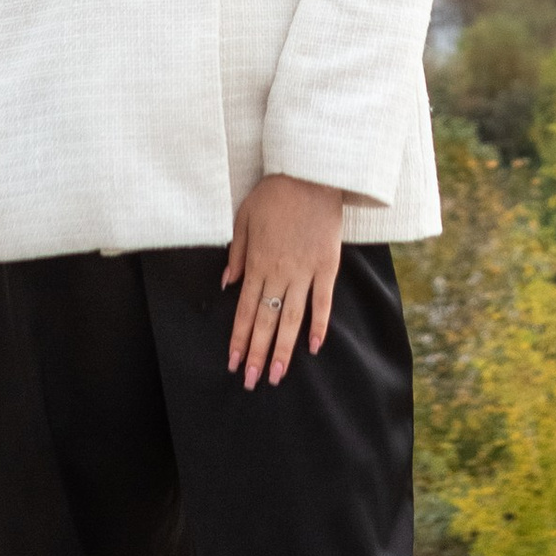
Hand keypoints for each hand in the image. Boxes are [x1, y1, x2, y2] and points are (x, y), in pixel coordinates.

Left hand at [221, 171, 343, 387]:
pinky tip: (313, 347)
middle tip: (252, 382)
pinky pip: (323, 301)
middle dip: (258, 354)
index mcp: (257, 262)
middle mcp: (279, 272)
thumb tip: (228, 283)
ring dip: (284, 349)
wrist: (311, 174)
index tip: (234, 362)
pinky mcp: (327, 266)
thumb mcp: (244, 218)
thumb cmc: (274, 194)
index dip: (239, 338)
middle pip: (266, 321)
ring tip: (278, 376)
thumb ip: (237, 252)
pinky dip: (319, 325)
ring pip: (292, 318)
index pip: (245, 309)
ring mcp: (305, 271)